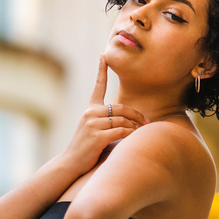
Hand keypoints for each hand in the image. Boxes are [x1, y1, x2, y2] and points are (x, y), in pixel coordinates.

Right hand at [59, 55, 148, 175]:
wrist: (71, 162)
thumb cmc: (86, 147)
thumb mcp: (94, 129)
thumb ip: (107, 121)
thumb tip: (129, 120)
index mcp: (90, 109)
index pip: (98, 86)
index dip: (101, 70)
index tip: (103, 56)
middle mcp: (91, 113)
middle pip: (121, 108)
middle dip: (136, 115)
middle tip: (147, 122)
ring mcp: (93, 124)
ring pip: (123, 121)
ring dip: (134, 128)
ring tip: (140, 134)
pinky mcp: (98, 136)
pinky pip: (121, 132)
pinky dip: (130, 135)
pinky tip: (134, 138)